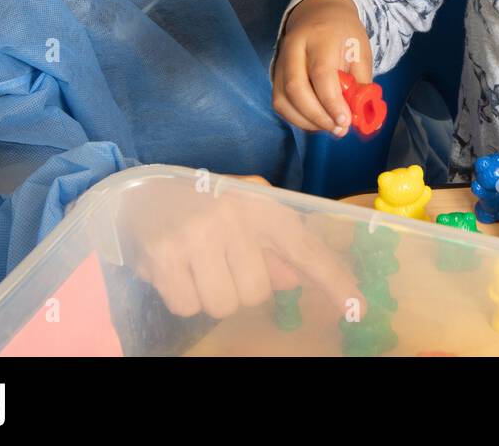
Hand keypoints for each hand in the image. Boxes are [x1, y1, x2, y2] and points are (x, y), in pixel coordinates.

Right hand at [123, 173, 360, 320]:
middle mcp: (234, 218)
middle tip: (219, 260)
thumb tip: (294, 281)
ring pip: (224, 304)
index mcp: (262, 206)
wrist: (141, 190)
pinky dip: (182, 297)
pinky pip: (187, 306)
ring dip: (210, 294)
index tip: (357, 307)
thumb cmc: (204, 204)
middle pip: (258, 292)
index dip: (333, 280)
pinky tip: (174, 269)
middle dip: (240, 286)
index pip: (306, 249)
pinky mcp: (163, 258)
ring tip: (196, 264)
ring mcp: (197, 238)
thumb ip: (273, 245)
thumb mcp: (246, 212)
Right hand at [272, 0, 372, 135]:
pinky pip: (279, 102)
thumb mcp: (361, 50)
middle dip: (318, 116)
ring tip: (329, 126)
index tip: (345, 121)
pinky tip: (315, 120)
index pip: (321, 74)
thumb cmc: (344, 33)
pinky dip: (296, 118)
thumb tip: (360, 115)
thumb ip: (361, 82)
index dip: (332, 102)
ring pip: (283, 99)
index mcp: (320, 38)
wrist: (318, 10)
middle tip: (339, 129)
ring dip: (306, 121)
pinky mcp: (275, 73)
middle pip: (296, 88)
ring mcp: (280, 61)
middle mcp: (294, 48)